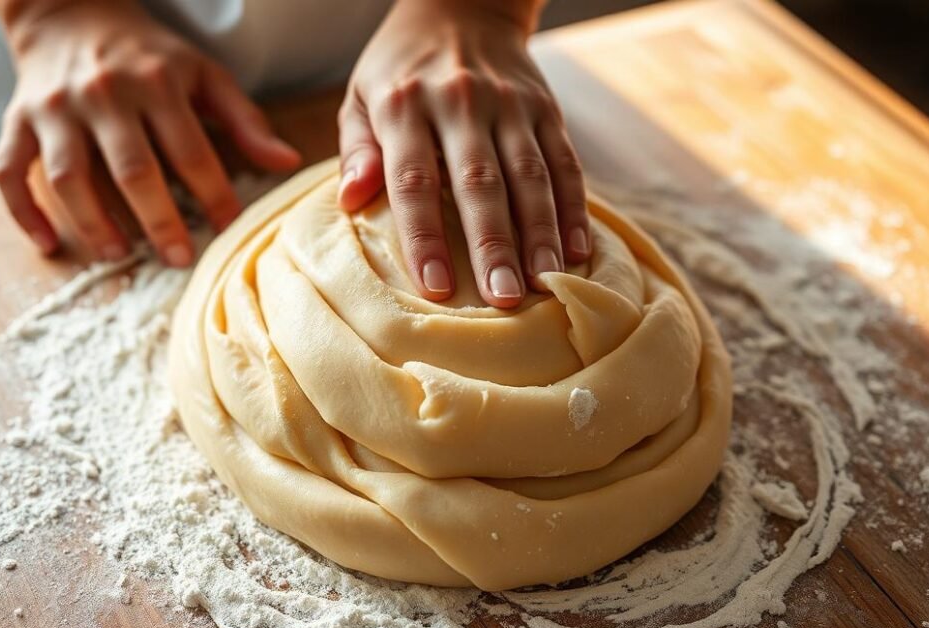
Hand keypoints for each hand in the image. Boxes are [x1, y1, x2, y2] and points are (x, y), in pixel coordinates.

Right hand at [0, 0, 300, 265]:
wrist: (68, 11)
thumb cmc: (147, 54)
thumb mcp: (202, 74)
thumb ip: (244, 120)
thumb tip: (287, 162)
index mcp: (156, 82)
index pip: (190, 150)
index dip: (213, 194)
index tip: (230, 230)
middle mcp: (103, 95)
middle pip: (131, 169)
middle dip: (159, 220)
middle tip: (179, 259)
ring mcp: (55, 109)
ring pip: (69, 178)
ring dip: (95, 224)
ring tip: (121, 256)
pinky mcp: (16, 121)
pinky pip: (9, 172)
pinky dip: (24, 213)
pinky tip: (50, 245)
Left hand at [337, 0, 588, 307]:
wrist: (461, 5)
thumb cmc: (399, 71)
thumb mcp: (361, 98)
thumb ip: (357, 151)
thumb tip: (350, 200)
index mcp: (404, 104)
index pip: (414, 181)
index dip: (425, 237)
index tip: (437, 288)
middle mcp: (460, 101)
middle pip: (479, 183)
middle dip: (492, 244)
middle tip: (504, 298)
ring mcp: (508, 103)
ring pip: (529, 175)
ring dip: (540, 233)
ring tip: (545, 283)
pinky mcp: (545, 107)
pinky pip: (564, 161)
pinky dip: (573, 208)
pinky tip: (578, 250)